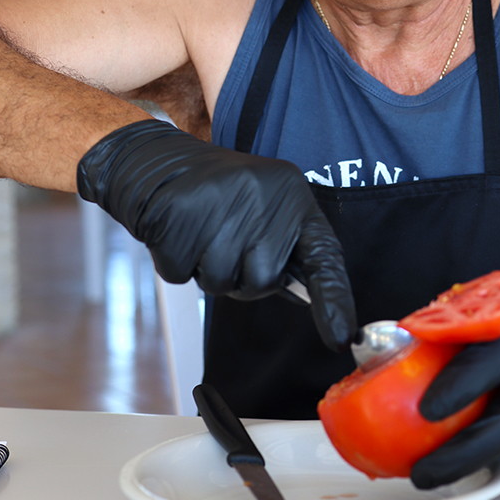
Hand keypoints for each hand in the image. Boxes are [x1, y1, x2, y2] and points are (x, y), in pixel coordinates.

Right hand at [77, 119, 356, 350]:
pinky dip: (177, 263)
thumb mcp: (263, 206)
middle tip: (224, 241)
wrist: (157, 160)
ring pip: (222, 283)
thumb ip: (286, 246)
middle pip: (264, 280)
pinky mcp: (178, 216)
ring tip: (200, 233)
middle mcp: (261, 197)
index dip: (334, 299)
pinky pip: (182, 275)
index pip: (323, 255)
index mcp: (291, 194)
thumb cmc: (217, 195)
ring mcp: (219, 205)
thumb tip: (308, 298)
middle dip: (242, 276)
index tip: (342, 338)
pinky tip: (177, 232)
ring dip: (206, 270)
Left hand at [411, 296, 499, 487]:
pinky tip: (441, 466)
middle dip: (460, 451)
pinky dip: (471, 459)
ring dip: (463, 465)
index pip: (488, 361)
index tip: (425, 409)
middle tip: (421, 469)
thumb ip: (444, 334)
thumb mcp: (483, 319)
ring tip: (424, 476)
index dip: (459, 385)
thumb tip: (376, 352)